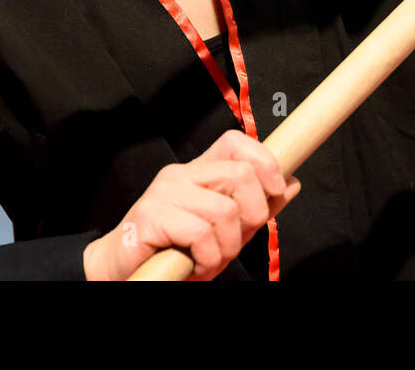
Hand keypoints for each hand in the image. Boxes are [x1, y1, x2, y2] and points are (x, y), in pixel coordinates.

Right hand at [82, 129, 300, 280]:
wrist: (121, 271)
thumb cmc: (174, 251)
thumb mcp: (223, 230)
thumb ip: (253, 207)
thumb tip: (292, 183)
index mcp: (197, 172)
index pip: (235, 142)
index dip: (264, 160)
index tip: (275, 189)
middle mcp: (180, 174)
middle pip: (240, 174)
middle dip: (252, 216)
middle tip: (234, 241)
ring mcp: (164, 192)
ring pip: (225, 210)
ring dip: (226, 248)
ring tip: (209, 260)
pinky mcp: (151, 215)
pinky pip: (201, 234)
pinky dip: (207, 259)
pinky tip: (194, 265)